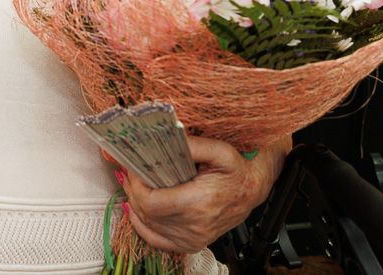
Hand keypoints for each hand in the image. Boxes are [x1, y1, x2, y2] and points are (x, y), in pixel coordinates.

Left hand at [120, 135, 290, 253]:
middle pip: (147, 214)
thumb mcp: (219, 151)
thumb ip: (192, 145)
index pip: (151, 203)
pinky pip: (157, 241)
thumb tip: (166, 138)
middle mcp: (195, 225)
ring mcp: (193, 238)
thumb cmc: (237, 172)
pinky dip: (142, 226)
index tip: (134, 170)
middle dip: (133, 191)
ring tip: (133, 186)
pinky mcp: (192, 243)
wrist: (252, 190)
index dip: (136, 186)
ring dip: (135, 205)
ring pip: (149, 226)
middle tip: (130, 173)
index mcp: (199, 203)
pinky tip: (136, 212)